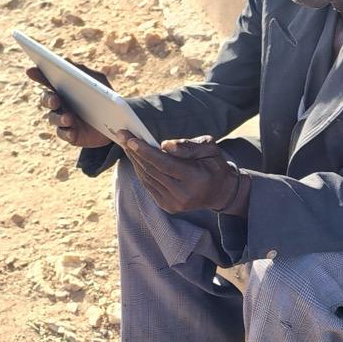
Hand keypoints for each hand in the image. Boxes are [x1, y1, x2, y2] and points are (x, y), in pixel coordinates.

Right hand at [26, 63, 112, 148]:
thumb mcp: (97, 80)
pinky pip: (63, 134)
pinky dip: (67, 133)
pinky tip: (72, 131)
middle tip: (55, 100)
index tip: (30, 70)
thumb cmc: (105, 96)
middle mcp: (59, 104)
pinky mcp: (70, 134)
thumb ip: (81, 71)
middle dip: (48, 99)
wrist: (119, 121)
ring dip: (59, 118)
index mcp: (63, 88)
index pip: (47, 80)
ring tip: (69, 118)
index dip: (37, 75)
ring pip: (53, 118)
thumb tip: (64, 60)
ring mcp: (63, 119)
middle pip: (46, 100)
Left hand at [122, 134, 249, 214]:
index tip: (131, 139)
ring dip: (135, 160)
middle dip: (135, 152)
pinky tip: (135, 157)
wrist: (220, 192)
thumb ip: (188, 146)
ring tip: (125, 143)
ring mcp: (173, 203)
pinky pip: (149, 185)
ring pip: (147, 178)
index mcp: (195, 179)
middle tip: (122, 135)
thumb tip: (165, 145)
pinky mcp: (167, 206)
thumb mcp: (209, 148)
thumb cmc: (214, 165)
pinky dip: (141, 170)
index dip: (146, 151)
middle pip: (152, 170)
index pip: (165, 164)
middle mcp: (183, 195)